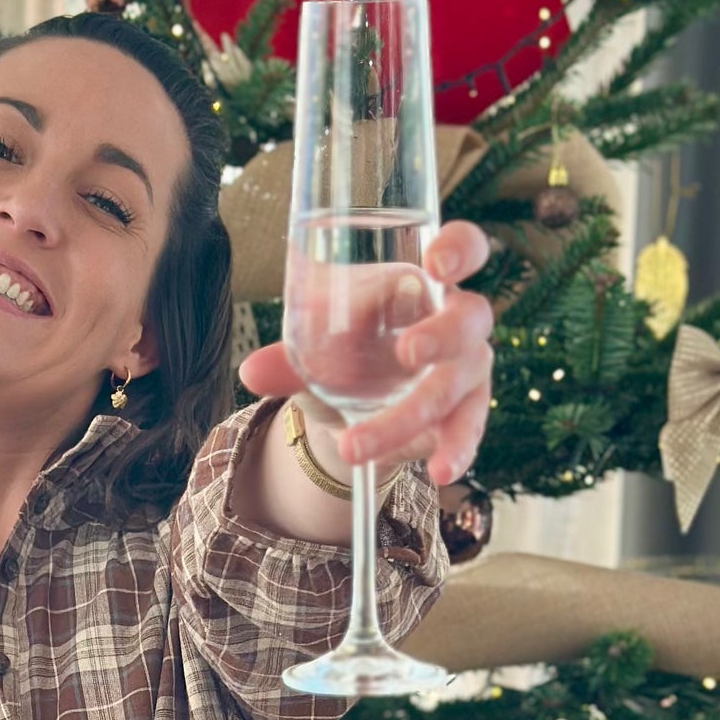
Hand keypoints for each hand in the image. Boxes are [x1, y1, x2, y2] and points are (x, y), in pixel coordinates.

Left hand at [236, 216, 493, 486]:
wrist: (348, 407)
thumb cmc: (341, 353)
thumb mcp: (313, 352)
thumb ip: (287, 359)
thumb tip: (250, 372)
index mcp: (422, 282)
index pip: (464, 247)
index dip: (460, 249)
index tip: (438, 263)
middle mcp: (455, 320)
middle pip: (469, 318)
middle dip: (442, 334)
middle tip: (407, 353)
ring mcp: (466, 367)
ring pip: (458, 382)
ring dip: (413, 414)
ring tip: (360, 444)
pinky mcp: (465, 411)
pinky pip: (468, 428)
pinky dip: (455, 449)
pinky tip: (439, 471)